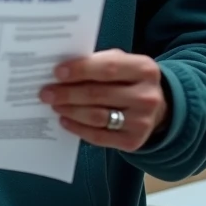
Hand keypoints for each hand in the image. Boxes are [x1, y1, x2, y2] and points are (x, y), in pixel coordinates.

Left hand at [39, 49, 167, 151]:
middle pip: (98, 94)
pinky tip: (65, 121)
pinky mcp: (134, 142)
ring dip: (70, 111)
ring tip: (53, 105)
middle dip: (67, 93)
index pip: (108, 68)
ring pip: (97, 117)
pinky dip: (78, 129)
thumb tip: (61, 71)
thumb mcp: (123, 63)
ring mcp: (142, 121)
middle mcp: (147, 96)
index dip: (80, 70)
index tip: (57, 73)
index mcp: (144, 69)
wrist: (159, 108)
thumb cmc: (129, 80)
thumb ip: (98, 63)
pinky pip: (99, 137)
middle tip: (46, 93)